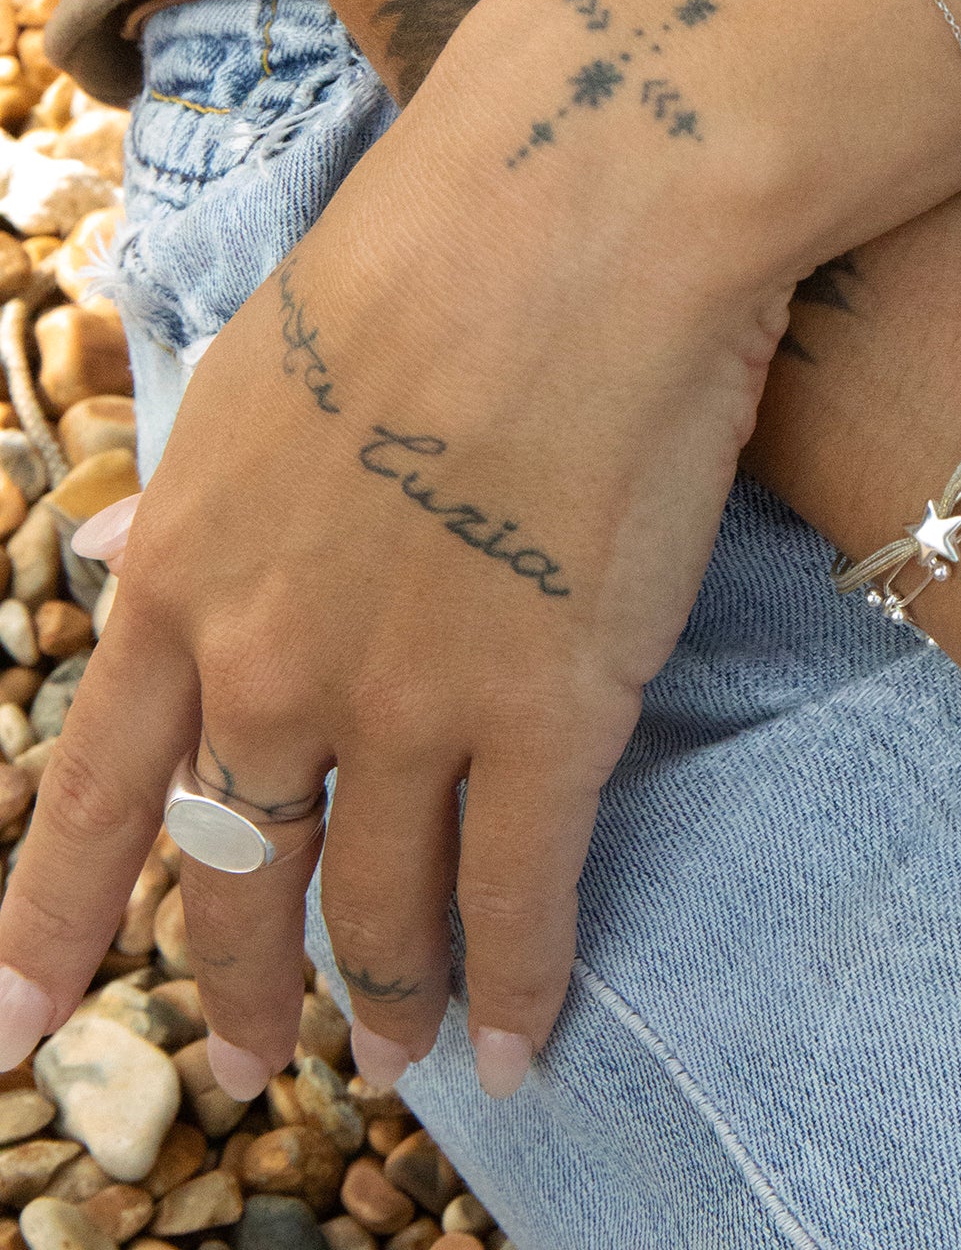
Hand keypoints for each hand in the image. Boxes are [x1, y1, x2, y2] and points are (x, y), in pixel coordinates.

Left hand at [0, 0, 797, 1096]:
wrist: (576, 225)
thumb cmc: (427, 258)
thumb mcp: (260, 375)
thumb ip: (195, 493)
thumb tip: (117, 544)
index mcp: (183, 576)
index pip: (97, 795)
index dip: (52, 924)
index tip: (11, 1030)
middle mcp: (270, 672)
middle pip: (240, 872)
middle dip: (241, 987)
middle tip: (257, 1063)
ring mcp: (408, 708)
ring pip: (380, 906)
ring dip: (387, 998)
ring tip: (406, 1054)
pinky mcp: (549, 720)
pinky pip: (523, 894)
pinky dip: (522, 983)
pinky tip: (522, 1041)